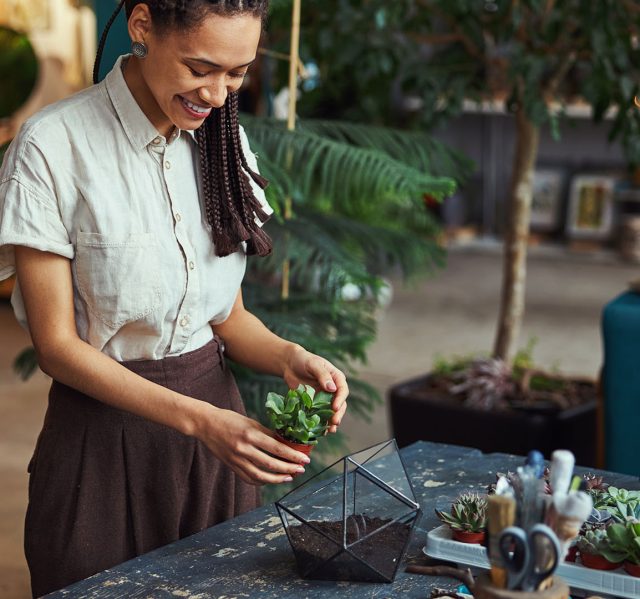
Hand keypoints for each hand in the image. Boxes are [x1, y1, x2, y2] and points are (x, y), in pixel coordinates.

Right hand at [196, 405, 310, 484]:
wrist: (206, 424)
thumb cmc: (230, 419)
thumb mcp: (251, 422)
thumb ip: (267, 433)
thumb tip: (286, 442)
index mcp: (250, 434)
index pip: (276, 448)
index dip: (292, 455)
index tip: (305, 459)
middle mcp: (243, 448)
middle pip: (271, 464)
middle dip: (288, 468)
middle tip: (301, 469)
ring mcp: (236, 459)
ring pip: (260, 475)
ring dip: (277, 478)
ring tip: (289, 477)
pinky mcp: (231, 465)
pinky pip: (248, 478)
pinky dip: (261, 481)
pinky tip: (271, 479)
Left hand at [283, 346, 347, 433]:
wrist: (289, 364)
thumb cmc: (303, 360)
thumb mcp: (313, 364)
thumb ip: (323, 375)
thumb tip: (332, 388)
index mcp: (336, 378)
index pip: (342, 390)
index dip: (340, 400)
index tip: (335, 407)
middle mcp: (332, 389)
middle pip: (340, 404)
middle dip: (338, 414)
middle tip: (334, 422)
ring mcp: (323, 398)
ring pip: (331, 412)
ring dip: (331, 421)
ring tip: (330, 430)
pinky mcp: (314, 404)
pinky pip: (319, 414)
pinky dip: (320, 422)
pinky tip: (320, 430)